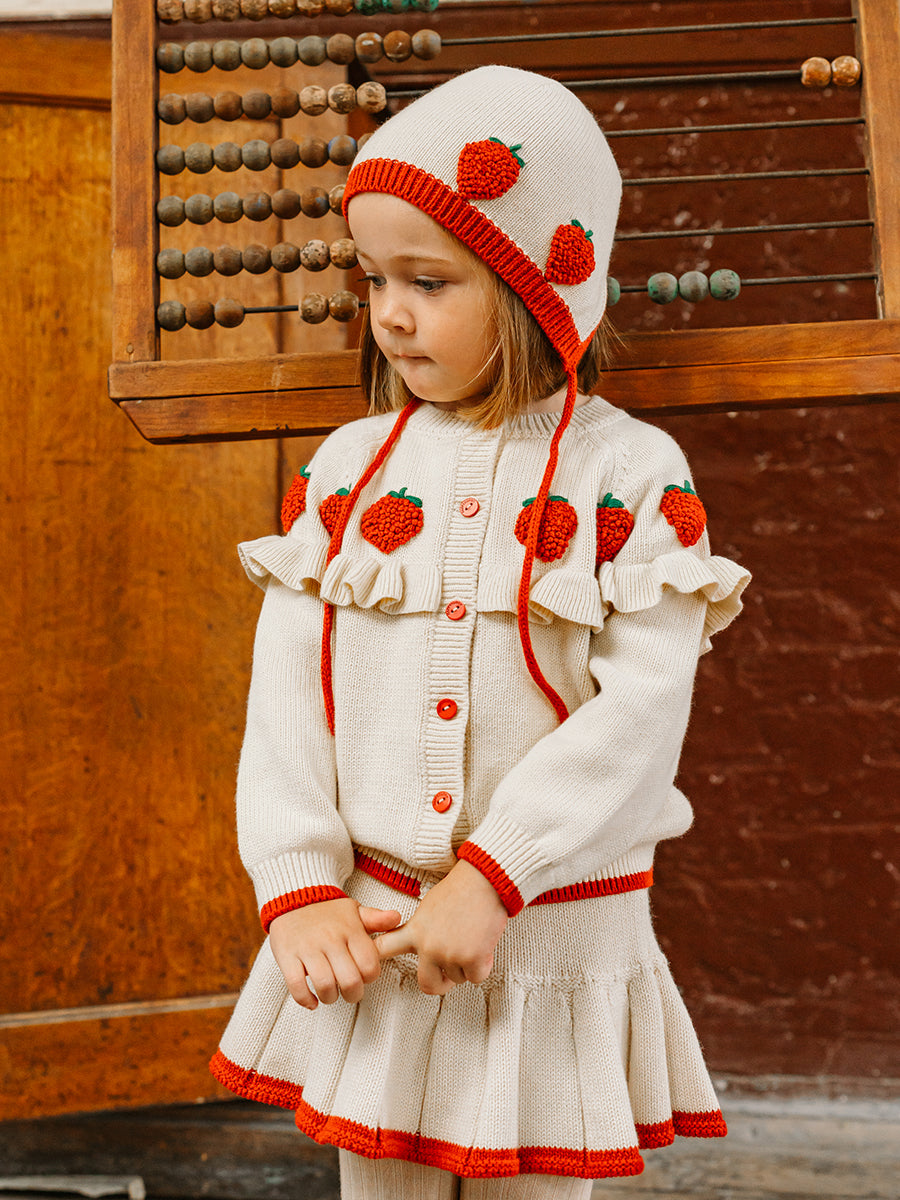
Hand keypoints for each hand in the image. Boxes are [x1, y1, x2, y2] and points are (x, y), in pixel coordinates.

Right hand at [269, 898, 401, 1009]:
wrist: (292, 895)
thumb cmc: (327, 910)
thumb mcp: (353, 910)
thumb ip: (375, 918)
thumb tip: (397, 917)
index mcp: (350, 930)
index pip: (369, 965)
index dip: (369, 977)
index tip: (363, 976)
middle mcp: (330, 939)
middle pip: (350, 981)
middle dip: (353, 994)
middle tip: (349, 992)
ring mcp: (307, 948)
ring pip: (325, 986)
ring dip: (330, 998)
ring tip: (330, 993)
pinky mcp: (287, 955)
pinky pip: (297, 986)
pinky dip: (306, 999)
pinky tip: (312, 1000)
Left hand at [375, 860, 507, 995]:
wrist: (484, 881)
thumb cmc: (460, 889)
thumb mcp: (429, 907)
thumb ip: (422, 929)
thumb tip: (425, 946)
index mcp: (416, 931)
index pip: (384, 948)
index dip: (374, 958)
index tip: (369, 966)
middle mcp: (429, 946)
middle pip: (427, 985)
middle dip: (440, 983)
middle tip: (448, 975)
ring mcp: (449, 954)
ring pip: (458, 978)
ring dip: (466, 966)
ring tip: (471, 940)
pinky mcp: (472, 959)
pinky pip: (476, 977)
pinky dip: (482, 965)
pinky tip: (483, 945)